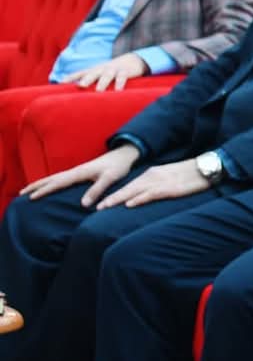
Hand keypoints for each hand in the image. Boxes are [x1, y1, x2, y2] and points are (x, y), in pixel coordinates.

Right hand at [21, 145, 140, 203]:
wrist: (123, 155)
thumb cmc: (118, 167)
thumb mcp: (109, 179)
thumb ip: (97, 190)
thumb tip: (84, 205)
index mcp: (79, 173)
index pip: (58, 183)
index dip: (45, 190)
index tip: (32, 198)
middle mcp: (75, 171)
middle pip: (51, 179)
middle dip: (36, 186)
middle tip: (20, 194)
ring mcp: (76, 171)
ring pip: (54, 178)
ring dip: (40, 184)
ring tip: (27, 191)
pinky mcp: (80, 173)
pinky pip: (60, 179)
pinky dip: (50, 182)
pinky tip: (47, 187)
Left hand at [64, 53, 149, 91]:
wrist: (132, 60)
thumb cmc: (112, 71)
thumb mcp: (100, 74)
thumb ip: (89, 81)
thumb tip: (75, 91)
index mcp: (94, 70)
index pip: (80, 73)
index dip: (71, 77)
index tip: (61, 83)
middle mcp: (102, 69)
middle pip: (93, 73)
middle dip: (87, 79)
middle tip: (80, 85)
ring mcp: (113, 70)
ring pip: (107, 75)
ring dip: (103, 82)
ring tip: (99, 90)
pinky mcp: (125, 71)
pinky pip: (122, 77)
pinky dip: (120, 83)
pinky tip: (118, 90)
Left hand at [93, 158, 206, 209]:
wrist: (207, 167)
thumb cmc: (191, 174)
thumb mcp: (170, 178)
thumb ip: (157, 185)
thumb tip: (146, 195)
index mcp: (153, 173)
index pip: (130, 185)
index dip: (116, 194)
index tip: (104, 202)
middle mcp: (153, 176)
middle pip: (128, 188)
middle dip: (112, 198)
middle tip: (98, 207)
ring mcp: (161, 182)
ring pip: (135, 191)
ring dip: (119, 199)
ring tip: (106, 207)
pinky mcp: (170, 188)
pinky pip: (151, 194)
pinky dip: (139, 199)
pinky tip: (129, 204)